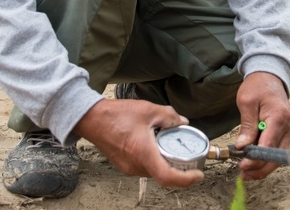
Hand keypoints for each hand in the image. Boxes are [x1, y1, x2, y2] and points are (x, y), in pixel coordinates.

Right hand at [73, 98, 203, 187]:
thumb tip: (182, 122)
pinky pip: (144, 166)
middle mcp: (135, 165)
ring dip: (164, 160)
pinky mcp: (124, 165)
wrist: (91, 118)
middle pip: (163, 174)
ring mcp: (128, 168)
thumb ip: (169, 116)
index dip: (186, 179)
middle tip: (186, 152)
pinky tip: (153, 143)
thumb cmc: (115, 115)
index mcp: (143, 153)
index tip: (198, 174)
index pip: (167, 177)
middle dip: (177, 165)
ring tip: (167, 143)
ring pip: (154, 170)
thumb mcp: (148, 110)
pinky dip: (153, 158)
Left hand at [234, 72, 289, 179]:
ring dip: (264, 166)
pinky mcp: (287, 131)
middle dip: (261, 168)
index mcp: (279, 117)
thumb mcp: (246, 102)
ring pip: (279, 156)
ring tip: (246, 173)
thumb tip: (242, 148)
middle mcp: (289, 125)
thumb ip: (246, 126)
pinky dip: (267, 158)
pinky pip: (278, 149)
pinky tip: (254, 163)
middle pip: (278, 156)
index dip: (256, 159)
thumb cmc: (257, 86)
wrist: (269, 76)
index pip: (269, 145)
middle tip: (244, 174)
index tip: (243, 166)